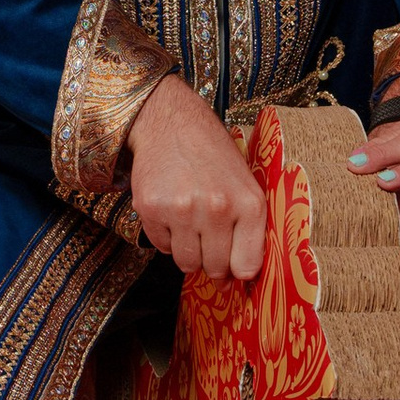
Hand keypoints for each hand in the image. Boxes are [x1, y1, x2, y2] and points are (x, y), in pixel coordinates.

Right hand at [127, 78, 267, 282]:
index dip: (238, 273)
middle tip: (207, 241)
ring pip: (186, 263)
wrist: (171, 122)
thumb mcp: (244, 183)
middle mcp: (217, 209)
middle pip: (215, 268)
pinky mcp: (151, 209)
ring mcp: (182, 210)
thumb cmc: (213, 154)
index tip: (233, 271)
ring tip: (189, 223)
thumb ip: (248, 229)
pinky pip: (161, 247)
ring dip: (188, 251)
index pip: (247, 266)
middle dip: (211, 262)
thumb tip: (237, 277)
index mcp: (248, 203)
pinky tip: (171, 212)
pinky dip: (166, 237)